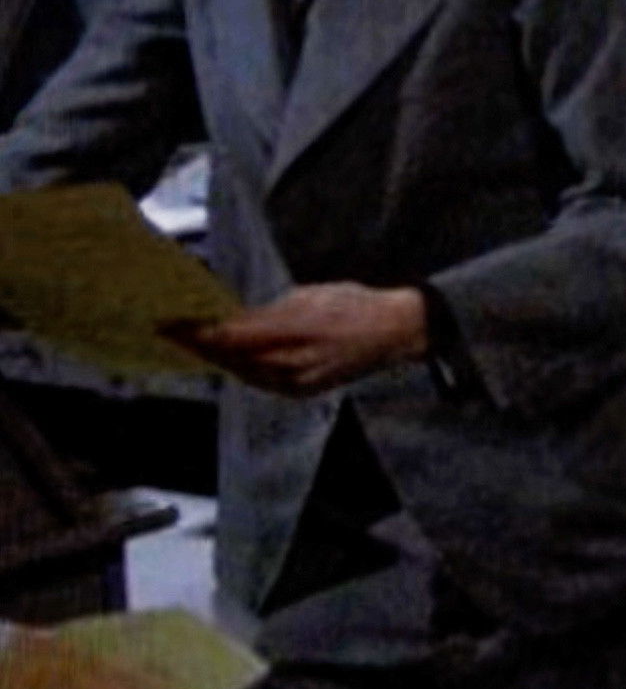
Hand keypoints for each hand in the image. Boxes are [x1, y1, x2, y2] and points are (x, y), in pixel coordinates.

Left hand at [170, 284, 432, 396]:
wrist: (396, 334)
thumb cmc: (354, 305)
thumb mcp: (308, 296)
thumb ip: (266, 314)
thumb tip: (228, 321)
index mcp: (293, 334)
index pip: (229, 337)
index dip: (194, 332)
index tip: (166, 322)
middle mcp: (290, 366)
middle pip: (228, 359)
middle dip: (198, 345)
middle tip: (169, 329)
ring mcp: (294, 384)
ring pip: (239, 372)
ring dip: (214, 357)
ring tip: (190, 342)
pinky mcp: (298, 392)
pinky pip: (256, 380)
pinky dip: (236, 367)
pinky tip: (225, 356)